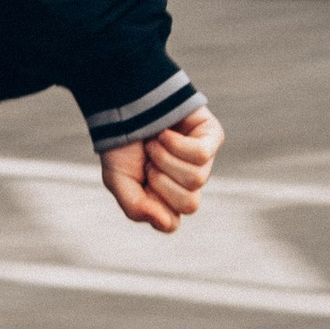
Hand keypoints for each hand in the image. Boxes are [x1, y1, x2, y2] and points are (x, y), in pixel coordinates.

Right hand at [99, 105, 223, 234]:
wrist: (124, 104)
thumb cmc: (122, 145)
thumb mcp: (118, 181)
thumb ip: (137, 208)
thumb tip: (168, 223)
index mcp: (169, 198)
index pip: (171, 222)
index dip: (152, 203)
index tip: (140, 181)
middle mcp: (190, 183)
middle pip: (189, 204)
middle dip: (161, 180)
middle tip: (148, 161)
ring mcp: (204, 161)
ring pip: (196, 179)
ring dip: (165, 158)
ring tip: (155, 143)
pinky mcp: (211, 138)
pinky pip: (200, 156)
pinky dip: (175, 144)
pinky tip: (165, 134)